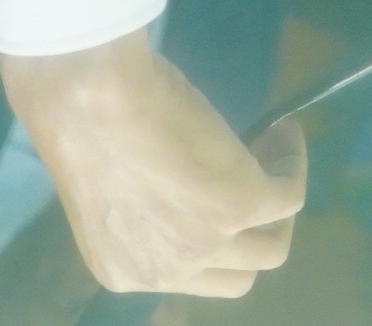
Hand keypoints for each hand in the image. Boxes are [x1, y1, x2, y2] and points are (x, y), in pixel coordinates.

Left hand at [1, 30, 306, 297]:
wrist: (87, 97)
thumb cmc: (78, 122)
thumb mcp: (104, 189)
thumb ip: (140, 208)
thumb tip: (174, 185)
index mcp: (122, 269)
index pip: (185, 274)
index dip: (207, 232)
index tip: (209, 186)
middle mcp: (166, 270)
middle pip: (238, 275)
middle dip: (251, 232)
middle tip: (250, 177)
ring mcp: (207, 243)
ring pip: (271, 248)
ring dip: (279, 202)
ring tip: (273, 151)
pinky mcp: (241, 206)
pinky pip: (289, 195)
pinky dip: (293, 161)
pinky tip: (284, 129)